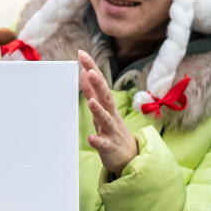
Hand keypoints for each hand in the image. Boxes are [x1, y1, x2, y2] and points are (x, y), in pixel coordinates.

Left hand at [78, 50, 137, 176]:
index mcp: (107, 105)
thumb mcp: (102, 108)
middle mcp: (111, 115)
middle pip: (105, 97)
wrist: (129, 156)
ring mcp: (111, 131)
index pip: (99, 83)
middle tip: (89, 71)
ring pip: (105, 119)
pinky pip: (103, 144)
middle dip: (98, 84)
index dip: (91, 68)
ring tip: (91, 101)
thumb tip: (84, 71)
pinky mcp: (110, 146)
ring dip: (98, 110)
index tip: (81, 53)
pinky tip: (91, 138)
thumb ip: (92, 90)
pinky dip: (97, 140)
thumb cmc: (112, 129)